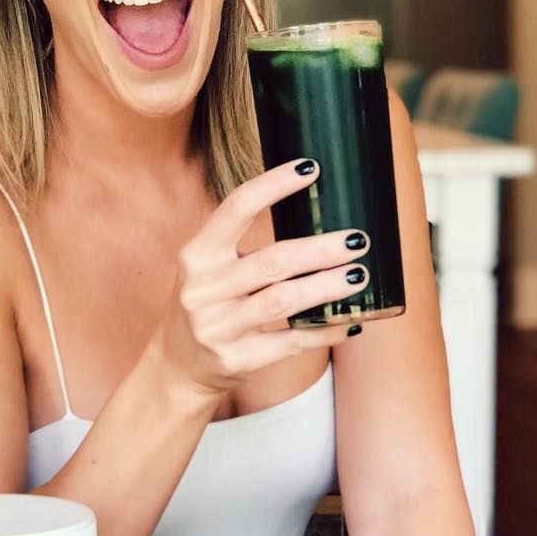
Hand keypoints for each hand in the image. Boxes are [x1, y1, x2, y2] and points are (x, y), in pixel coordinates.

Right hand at [156, 158, 369, 401]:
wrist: (177, 366)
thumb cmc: (206, 305)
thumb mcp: (209, 269)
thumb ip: (244, 246)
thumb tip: (313, 214)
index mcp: (197, 255)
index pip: (236, 208)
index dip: (274, 185)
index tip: (311, 169)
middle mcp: (203, 289)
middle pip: (272, 262)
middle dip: (320, 250)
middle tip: (357, 241)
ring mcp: (217, 327)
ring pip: (283, 302)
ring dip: (327, 288)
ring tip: (359, 276)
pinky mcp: (236, 359)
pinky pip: (290, 343)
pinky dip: (324, 332)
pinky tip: (349, 322)